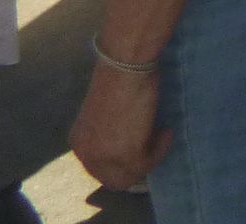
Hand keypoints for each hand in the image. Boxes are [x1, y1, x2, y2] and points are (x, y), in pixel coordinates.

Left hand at [72, 59, 169, 191]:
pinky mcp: (126, 155)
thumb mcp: (106, 111)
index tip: (143, 148)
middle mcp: (86, 155)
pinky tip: (166, 131)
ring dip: (151, 157)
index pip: (100, 169)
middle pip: (113, 179)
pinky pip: (148, 164)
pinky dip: (161, 150)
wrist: (125, 66)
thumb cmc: (118, 78)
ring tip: (163, 134)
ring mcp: (105, 157)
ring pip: (131, 176)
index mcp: (79, 142)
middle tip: (155, 148)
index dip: (123, 163)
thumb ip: (110, 131)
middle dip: (137, 166)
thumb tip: (129, 138)